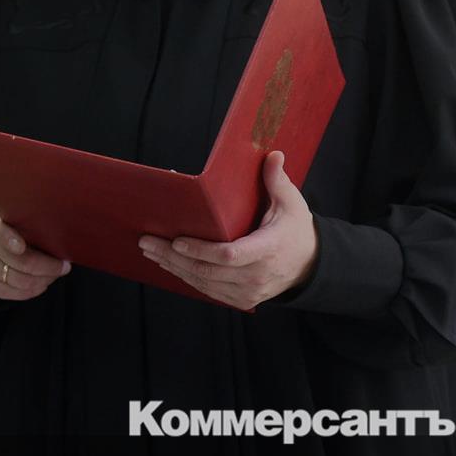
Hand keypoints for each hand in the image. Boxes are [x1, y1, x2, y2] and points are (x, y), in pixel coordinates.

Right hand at [0, 210, 70, 299]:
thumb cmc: (14, 231)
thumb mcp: (20, 220)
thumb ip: (34, 223)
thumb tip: (62, 234)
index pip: (0, 233)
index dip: (10, 240)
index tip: (21, 247)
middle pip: (20, 262)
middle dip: (48, 267)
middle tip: (64, 266)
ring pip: (20, 281)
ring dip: (44, 279)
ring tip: (56, 273)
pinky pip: (16, 293)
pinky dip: (34, 290)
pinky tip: (43, 282)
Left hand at [139, 151, 317, 309]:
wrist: (309, 265)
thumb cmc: (295, 230)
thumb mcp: (292, 204)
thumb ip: (277, 181)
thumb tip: (272, 155)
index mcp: (268, 250)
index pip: (229, 255)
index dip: (199, 251)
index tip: (176, 241)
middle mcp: (257, 276)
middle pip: (207, 271)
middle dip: (173, 257)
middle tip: (147, 242)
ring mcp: (248, 292)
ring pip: (203, 283)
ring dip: (174, 268)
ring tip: (151, 252)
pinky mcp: (242, 300)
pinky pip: (209, 291)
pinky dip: (187, 278)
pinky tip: (170, 265)